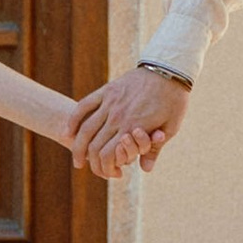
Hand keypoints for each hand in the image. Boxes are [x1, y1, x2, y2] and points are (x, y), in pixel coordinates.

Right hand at [69, 66, 191, 175]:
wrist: (169, 69)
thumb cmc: (173, 101)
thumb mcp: (170, 128)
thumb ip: (154, 149)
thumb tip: (145, 169)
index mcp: (132, 127)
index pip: (108, 155)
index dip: (104, 168)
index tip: (108, 173)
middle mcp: (117, 116)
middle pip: (94, 145)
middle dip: (90, 162)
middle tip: (88, 168)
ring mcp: (109, 102)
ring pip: (85, 128)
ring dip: (78, 146)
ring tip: (76, 158)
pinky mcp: (106, 90)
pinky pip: (84, 106)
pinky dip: (74, 120)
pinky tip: (69, 132)